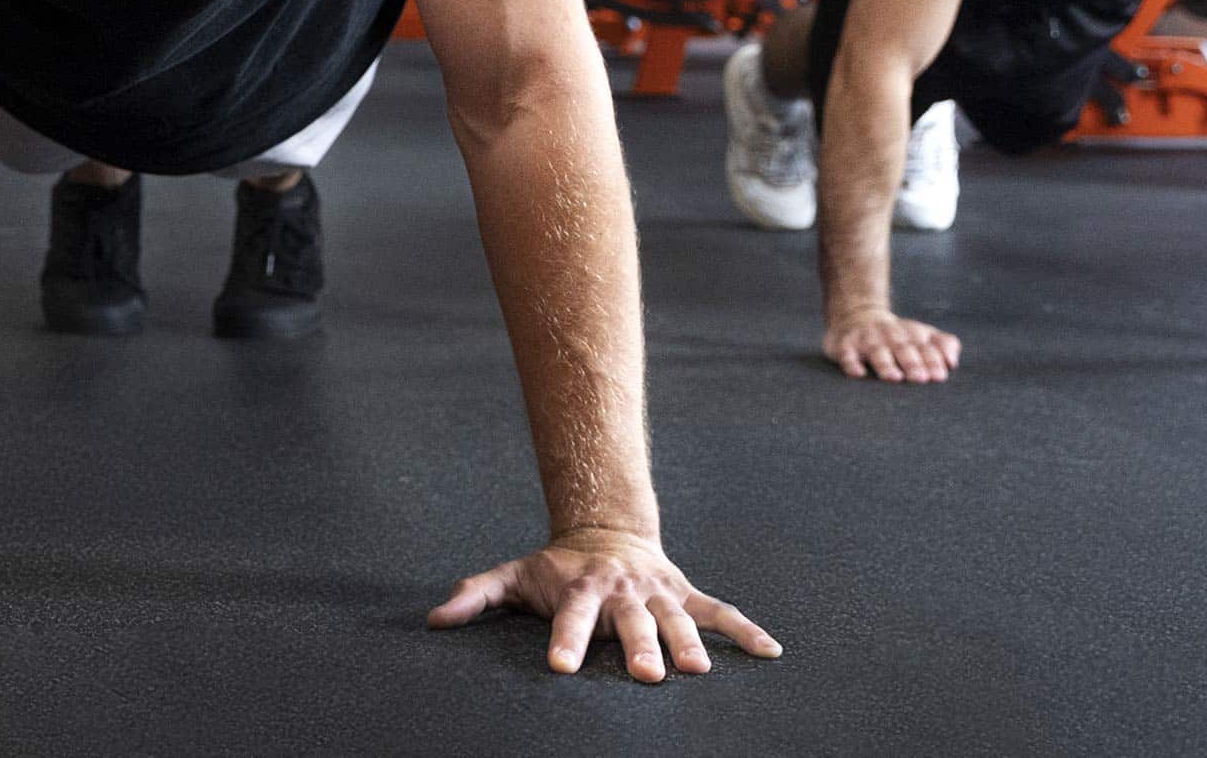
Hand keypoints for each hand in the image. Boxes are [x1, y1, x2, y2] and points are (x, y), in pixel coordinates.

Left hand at [426, 526, 779, 681]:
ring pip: (676, 618)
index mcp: (580, 587)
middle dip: (637, 646)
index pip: (570, 615)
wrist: (605, 530)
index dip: (565, 639)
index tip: (560, 665)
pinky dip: (745, 631)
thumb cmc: (556, 567)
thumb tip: (435, 621)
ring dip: (687, 643)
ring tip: (698, 671)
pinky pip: (720, 611)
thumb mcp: (514, 574)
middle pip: (630, 620)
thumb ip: (477, 595)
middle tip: (644, 675)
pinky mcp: (685, 593)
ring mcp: (658, 591)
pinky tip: (771, 652)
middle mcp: (622, 589)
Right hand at [824, 306, 959, 382]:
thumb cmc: (899, 336)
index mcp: (913, 334)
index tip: (939, 376)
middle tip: (921, 378)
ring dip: (886, 364)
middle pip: (903, 349)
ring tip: (894, 377)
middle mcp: (890, 335)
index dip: (933, 361)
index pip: (926, 347)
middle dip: (912, 363)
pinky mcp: (845, 345)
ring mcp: (867, 339)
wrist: (856, 315)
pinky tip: (858, 373)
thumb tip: (953, 362)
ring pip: (877, 352)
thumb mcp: (923, 335)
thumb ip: (944, 345)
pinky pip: (847, 354)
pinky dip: (852, 363)